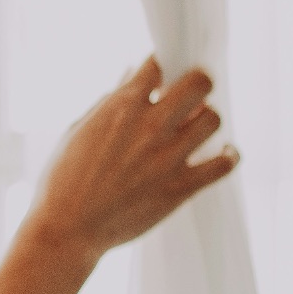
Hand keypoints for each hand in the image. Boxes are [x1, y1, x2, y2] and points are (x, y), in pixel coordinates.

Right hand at [24, 58, 239, 260]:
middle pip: (198, 83)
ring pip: (213, 119)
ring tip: (198, 124)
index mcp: (120, 107)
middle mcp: (149, 127)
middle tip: (192, 91)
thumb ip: (108, 102)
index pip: (157, 65)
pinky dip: (229, 155)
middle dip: (197, 81)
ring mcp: (168, 157)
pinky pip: (224, 164)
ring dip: (207, 117)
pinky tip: (222, 152)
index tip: (164, 73)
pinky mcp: (181, 187)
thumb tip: (130, 77)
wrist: (68, 228)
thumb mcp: (78, 130)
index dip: (162, 64)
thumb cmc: (64, 179)